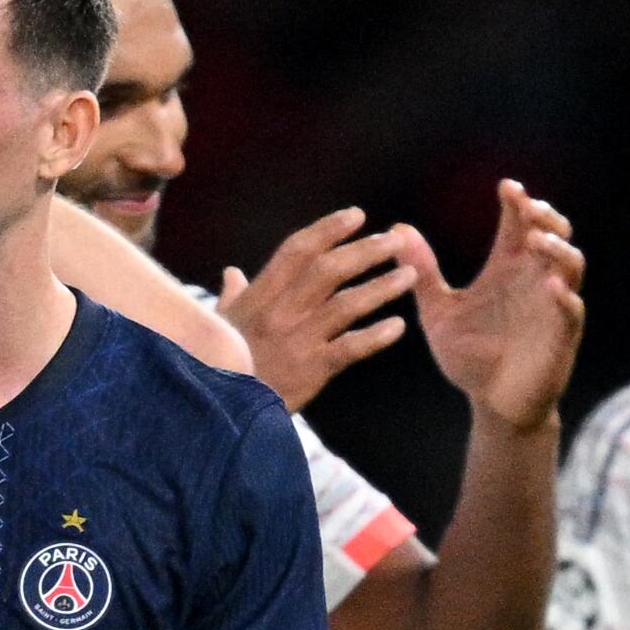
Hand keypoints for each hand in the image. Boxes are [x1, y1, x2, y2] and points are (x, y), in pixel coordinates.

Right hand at [212, 207, 414, 409]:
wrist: (220, 413)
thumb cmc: (219, 367)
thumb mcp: (219, 327)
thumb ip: (232, 297)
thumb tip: (232, 273)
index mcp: (259, 297)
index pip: (297, 251)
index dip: (328, 230)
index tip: (356, 215)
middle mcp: (279, 313)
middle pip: (327, 270)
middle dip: (364, 251)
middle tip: (395, 241)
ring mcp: (296, 342)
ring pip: (345, 305)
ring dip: (380, 287)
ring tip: (410, 276)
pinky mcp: (310, 371)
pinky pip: (349, 348)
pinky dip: (376, 336)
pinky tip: (398, 326)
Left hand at [408, 181, 587, 432]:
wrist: (492, 404)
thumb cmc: (470, 357)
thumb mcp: (438, 312)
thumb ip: (422, 273)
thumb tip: (396, 230)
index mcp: (508, 268)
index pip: (519, 223)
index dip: (517, 202)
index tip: (505, 187)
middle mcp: (534, 279)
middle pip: (553, 233)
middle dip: (544, 216)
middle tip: (527, 207)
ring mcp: (552, 305)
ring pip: (570, 264)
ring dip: (557, 248)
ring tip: (535, 239)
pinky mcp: (561, 336)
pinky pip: (572, 311)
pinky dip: (564, 296)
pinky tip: (551, 286)